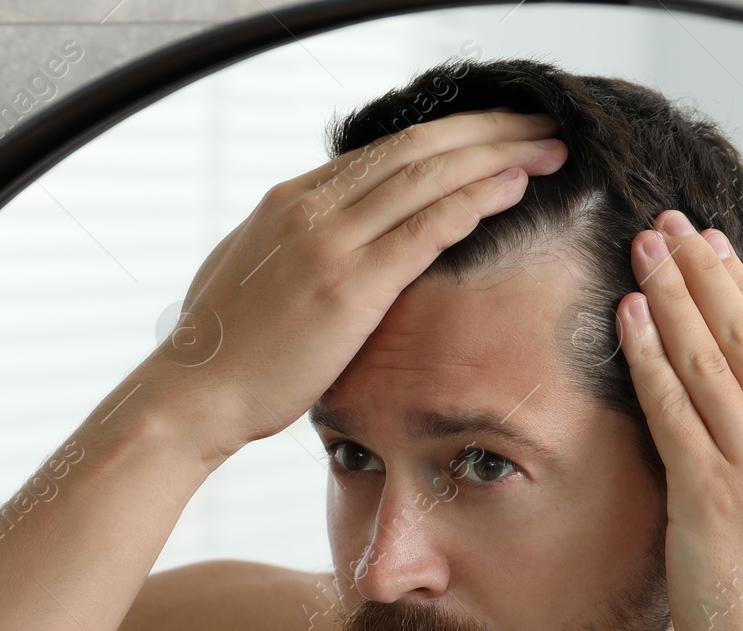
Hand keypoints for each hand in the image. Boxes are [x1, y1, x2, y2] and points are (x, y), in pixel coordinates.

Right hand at [149, 106, 567, 459]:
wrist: (193, 393)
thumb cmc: (226, 353)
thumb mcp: (256, 279)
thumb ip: (295, 253)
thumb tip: (325, 252)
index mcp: (290, 200)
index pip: (385, 151)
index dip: (448, 138)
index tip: (494, 136)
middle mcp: (311, 205)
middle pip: (417, 147)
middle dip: (488, 131)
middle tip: (542, 125)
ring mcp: (329, 240)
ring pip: (429, 174)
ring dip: (498, 155)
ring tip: (549, 148)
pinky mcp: (348, 283)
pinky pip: (426, 226)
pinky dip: (476, 198)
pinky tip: (516, 186)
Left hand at [617, 210, 742, 630]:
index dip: (740, 291)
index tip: (711, 248)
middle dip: (702, 273)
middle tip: (668, 222)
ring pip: (708, 361)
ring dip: (670, 298)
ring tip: (642, 250)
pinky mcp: (709, 495)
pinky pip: (673, 410)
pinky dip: (649, 358)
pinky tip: (628, 318)